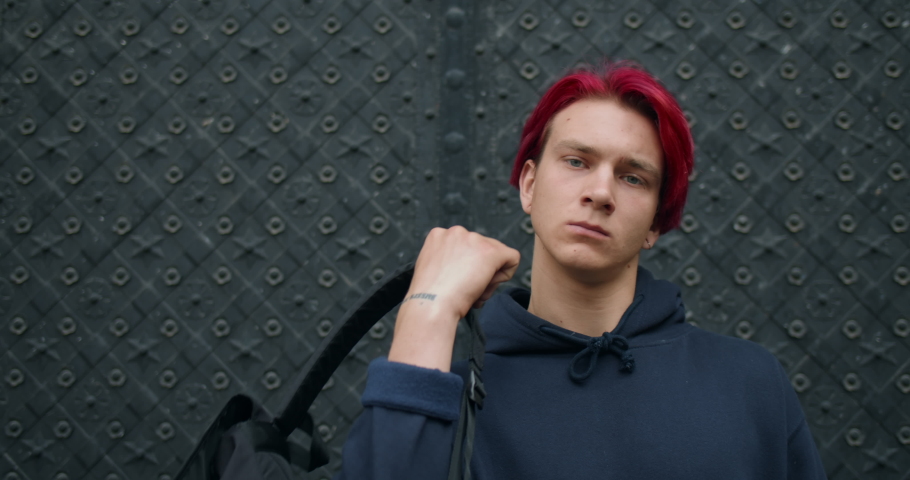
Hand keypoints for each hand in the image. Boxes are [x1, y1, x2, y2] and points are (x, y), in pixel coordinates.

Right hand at [388, 226, 519, 370]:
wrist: (432, 305)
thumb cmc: (429, 297)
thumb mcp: (431, 270)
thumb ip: (446, 261)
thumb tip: (464, 267)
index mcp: (439, 235)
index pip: (465, 247)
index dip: (464, 267)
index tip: (456, 281)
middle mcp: (456, 232)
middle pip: (481, 250)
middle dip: (478, 271)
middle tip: (466, 290)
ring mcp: (474, 240)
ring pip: (495, 256)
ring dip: (488, 277)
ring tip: (473, 292)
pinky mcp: (491, 251)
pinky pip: (512, 258)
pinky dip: (506, 274)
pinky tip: (488, 286)